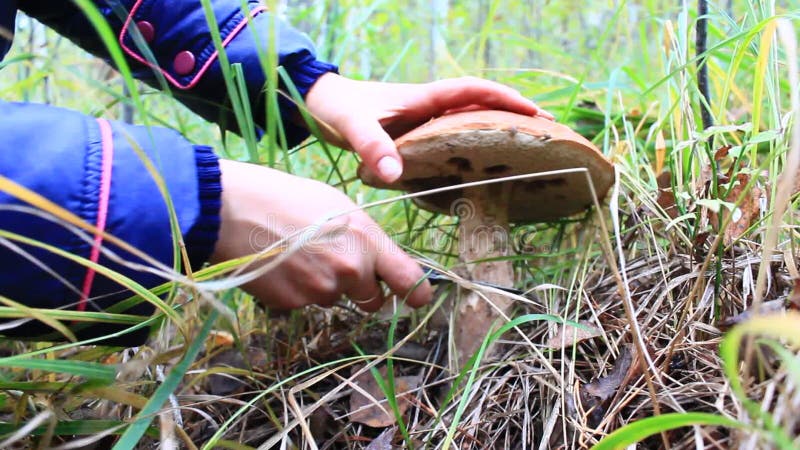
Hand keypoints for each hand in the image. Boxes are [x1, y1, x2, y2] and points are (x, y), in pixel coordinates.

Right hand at [209, 159, 431, 311]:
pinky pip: (306, 302)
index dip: (416, 293)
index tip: (416, 296)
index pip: (410, 282)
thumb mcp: (338, 204)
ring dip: (325, 285)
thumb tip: (378, 262)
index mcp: (367, 240)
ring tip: (298, 254)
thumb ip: (365, 238)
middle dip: (362, 288)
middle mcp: (350, 270)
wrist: (229, 210)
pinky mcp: (294, 304)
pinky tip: (281, 265)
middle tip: (336, 263)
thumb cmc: (284, 196)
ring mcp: (321, 290)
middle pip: (373, 300)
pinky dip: (298, 289)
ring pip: (335, 299)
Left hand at [304, 74, 553, 182]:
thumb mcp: (353, 125)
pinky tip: (478, 168)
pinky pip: (451, 139)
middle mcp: (429, 107)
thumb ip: (372, 146)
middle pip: (481, 106)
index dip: (505, 100)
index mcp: (424, 98)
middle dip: (514, 115)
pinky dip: (471, 147)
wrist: (319, 104)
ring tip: (524, 151)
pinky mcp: (414, 135)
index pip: (474, 91)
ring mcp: (423, 121)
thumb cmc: (337, 108)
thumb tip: (394, 174)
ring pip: (469, 122)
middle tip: (547, 133)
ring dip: (496, 132)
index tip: (535, 113)